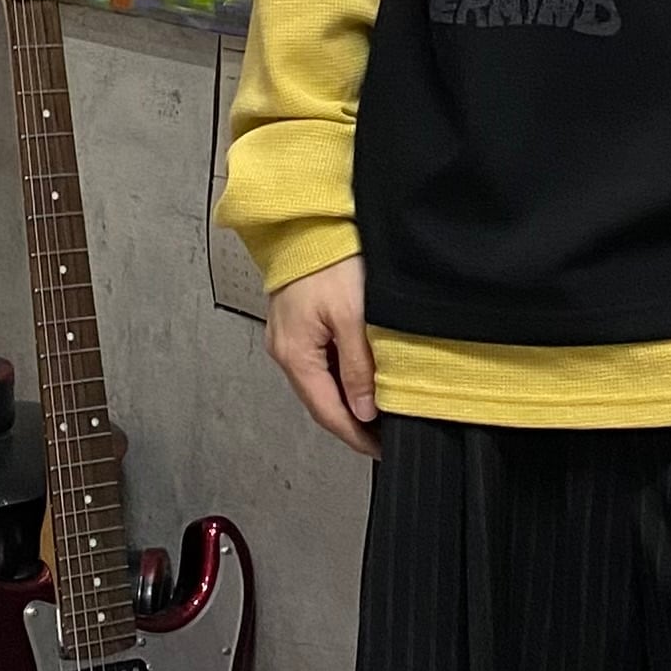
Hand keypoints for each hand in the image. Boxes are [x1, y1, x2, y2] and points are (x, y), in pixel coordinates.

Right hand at [265, 256, 379, 455]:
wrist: (307, 221)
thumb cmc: (328, 260)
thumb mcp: (352, 317)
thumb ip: (358, 367)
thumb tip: (365, 410)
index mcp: (294, 354)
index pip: (327, 411)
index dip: (355, 435)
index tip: (380, 449)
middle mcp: (285, 351)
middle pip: (321, 401)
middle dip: (353, 422)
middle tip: (384, 436)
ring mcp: (289, 337)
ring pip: (321, 382)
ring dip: (348, 400)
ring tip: (380, 413)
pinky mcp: (297, 323)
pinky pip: (320, 362)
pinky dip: (341, 377)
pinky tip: (363, 379)